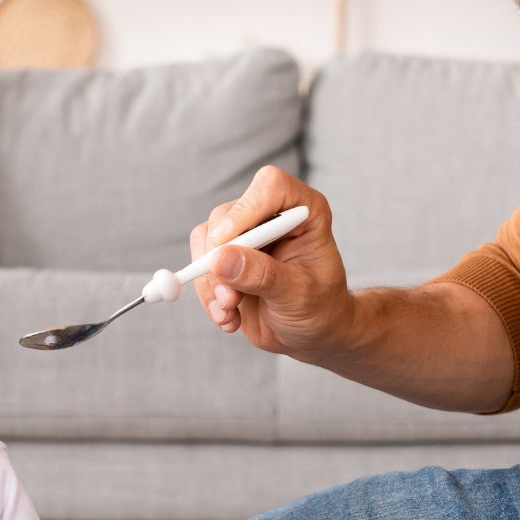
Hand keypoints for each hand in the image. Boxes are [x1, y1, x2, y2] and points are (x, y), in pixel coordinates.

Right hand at [191, 165, 356, 361]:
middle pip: (227, 215)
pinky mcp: (225, 256)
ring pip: (206, 238)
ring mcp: (245, 234)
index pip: (271, 186)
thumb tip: (221, 259)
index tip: (227, 245)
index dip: (246, 210)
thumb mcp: (299, 296)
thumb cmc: (319, 309)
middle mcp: (272, 215)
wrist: (310, 333)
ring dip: (210, 282)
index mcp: (304, 212)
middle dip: (219, 260)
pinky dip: (207, 295)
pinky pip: (199, 264)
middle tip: (229, 299)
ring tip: (230, 313)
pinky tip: (227, 317)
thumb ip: (263, 276)